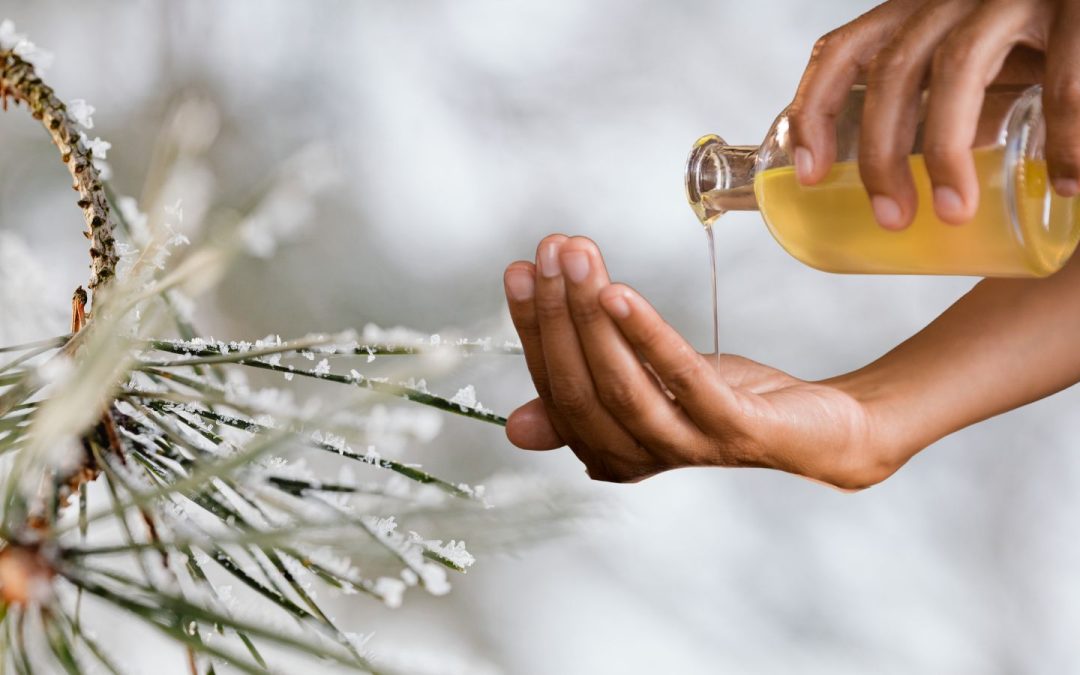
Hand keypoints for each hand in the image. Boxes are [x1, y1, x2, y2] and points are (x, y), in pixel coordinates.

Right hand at [502, 235, 899, 488]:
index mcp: (609, 451)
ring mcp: (688, 446)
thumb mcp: (646, 396)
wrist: (816, 432)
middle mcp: (640, 457)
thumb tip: (517, 426)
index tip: (521, 269)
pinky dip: (646, 335)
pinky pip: (681, 379)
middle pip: (580, 388)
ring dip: (590, 318)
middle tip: (548, 250)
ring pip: (622, 386)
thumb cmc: (724, 405)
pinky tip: (620, 294)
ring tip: (577, 259)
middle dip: (557, 313)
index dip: (533, 328)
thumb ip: (586, 404)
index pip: (554, 388)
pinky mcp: (734, 430)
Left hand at [788, 0, 1073, 229]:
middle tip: (892, 217)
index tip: (811, 175)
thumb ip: (948, 114)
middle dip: (881, 153)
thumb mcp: (983, 72)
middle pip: (892, 70)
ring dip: (945, 150)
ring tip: (954, 212)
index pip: (842, 52)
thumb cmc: (1046, 45)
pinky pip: (1062, 80)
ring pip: (955, 69)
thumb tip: (916, 201)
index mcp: (920, 12)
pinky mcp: (1075, 5)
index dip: (815, 111)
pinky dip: (1064, 138)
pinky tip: (1065, 182)